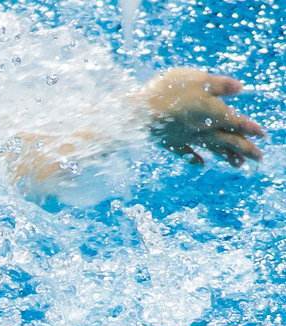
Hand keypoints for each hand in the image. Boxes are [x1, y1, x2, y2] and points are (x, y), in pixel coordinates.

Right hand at [145, 67, 264, 166]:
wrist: (143, 112)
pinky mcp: (172, 142)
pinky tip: (200, 164)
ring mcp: (189, 138)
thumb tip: (240, 88)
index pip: (239, 123)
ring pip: (213, 149)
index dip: (252, 128)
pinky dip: (195, 159)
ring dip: (227, 157)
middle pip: (230, 141)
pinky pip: (187, 154)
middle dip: (246, 150)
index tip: (263, 135)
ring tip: (238, 164)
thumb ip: (222, 85)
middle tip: (259, 159)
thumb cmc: (172, 91)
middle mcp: (205, 130)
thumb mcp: (201, 80)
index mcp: (216, 114)